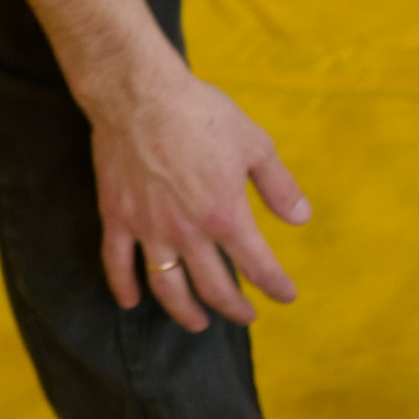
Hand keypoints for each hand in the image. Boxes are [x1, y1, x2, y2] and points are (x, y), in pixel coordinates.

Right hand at [87, 60, 310, 332]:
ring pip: (167, 285)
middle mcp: (187, 231)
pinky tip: (130, 303)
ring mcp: (148, 227)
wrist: (138, 93)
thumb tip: (301, 218)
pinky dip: (123, 286)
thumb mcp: (256, 145)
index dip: (275, 286)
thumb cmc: (201, 113)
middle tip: (246, 317)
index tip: (286, 296)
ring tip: (197, 324)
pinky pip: (117, 261)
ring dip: (184, 311)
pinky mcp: (117, 216)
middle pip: (213, 287)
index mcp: (225, 215)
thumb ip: (279, 187)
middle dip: (233, 308)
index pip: (257, 266)